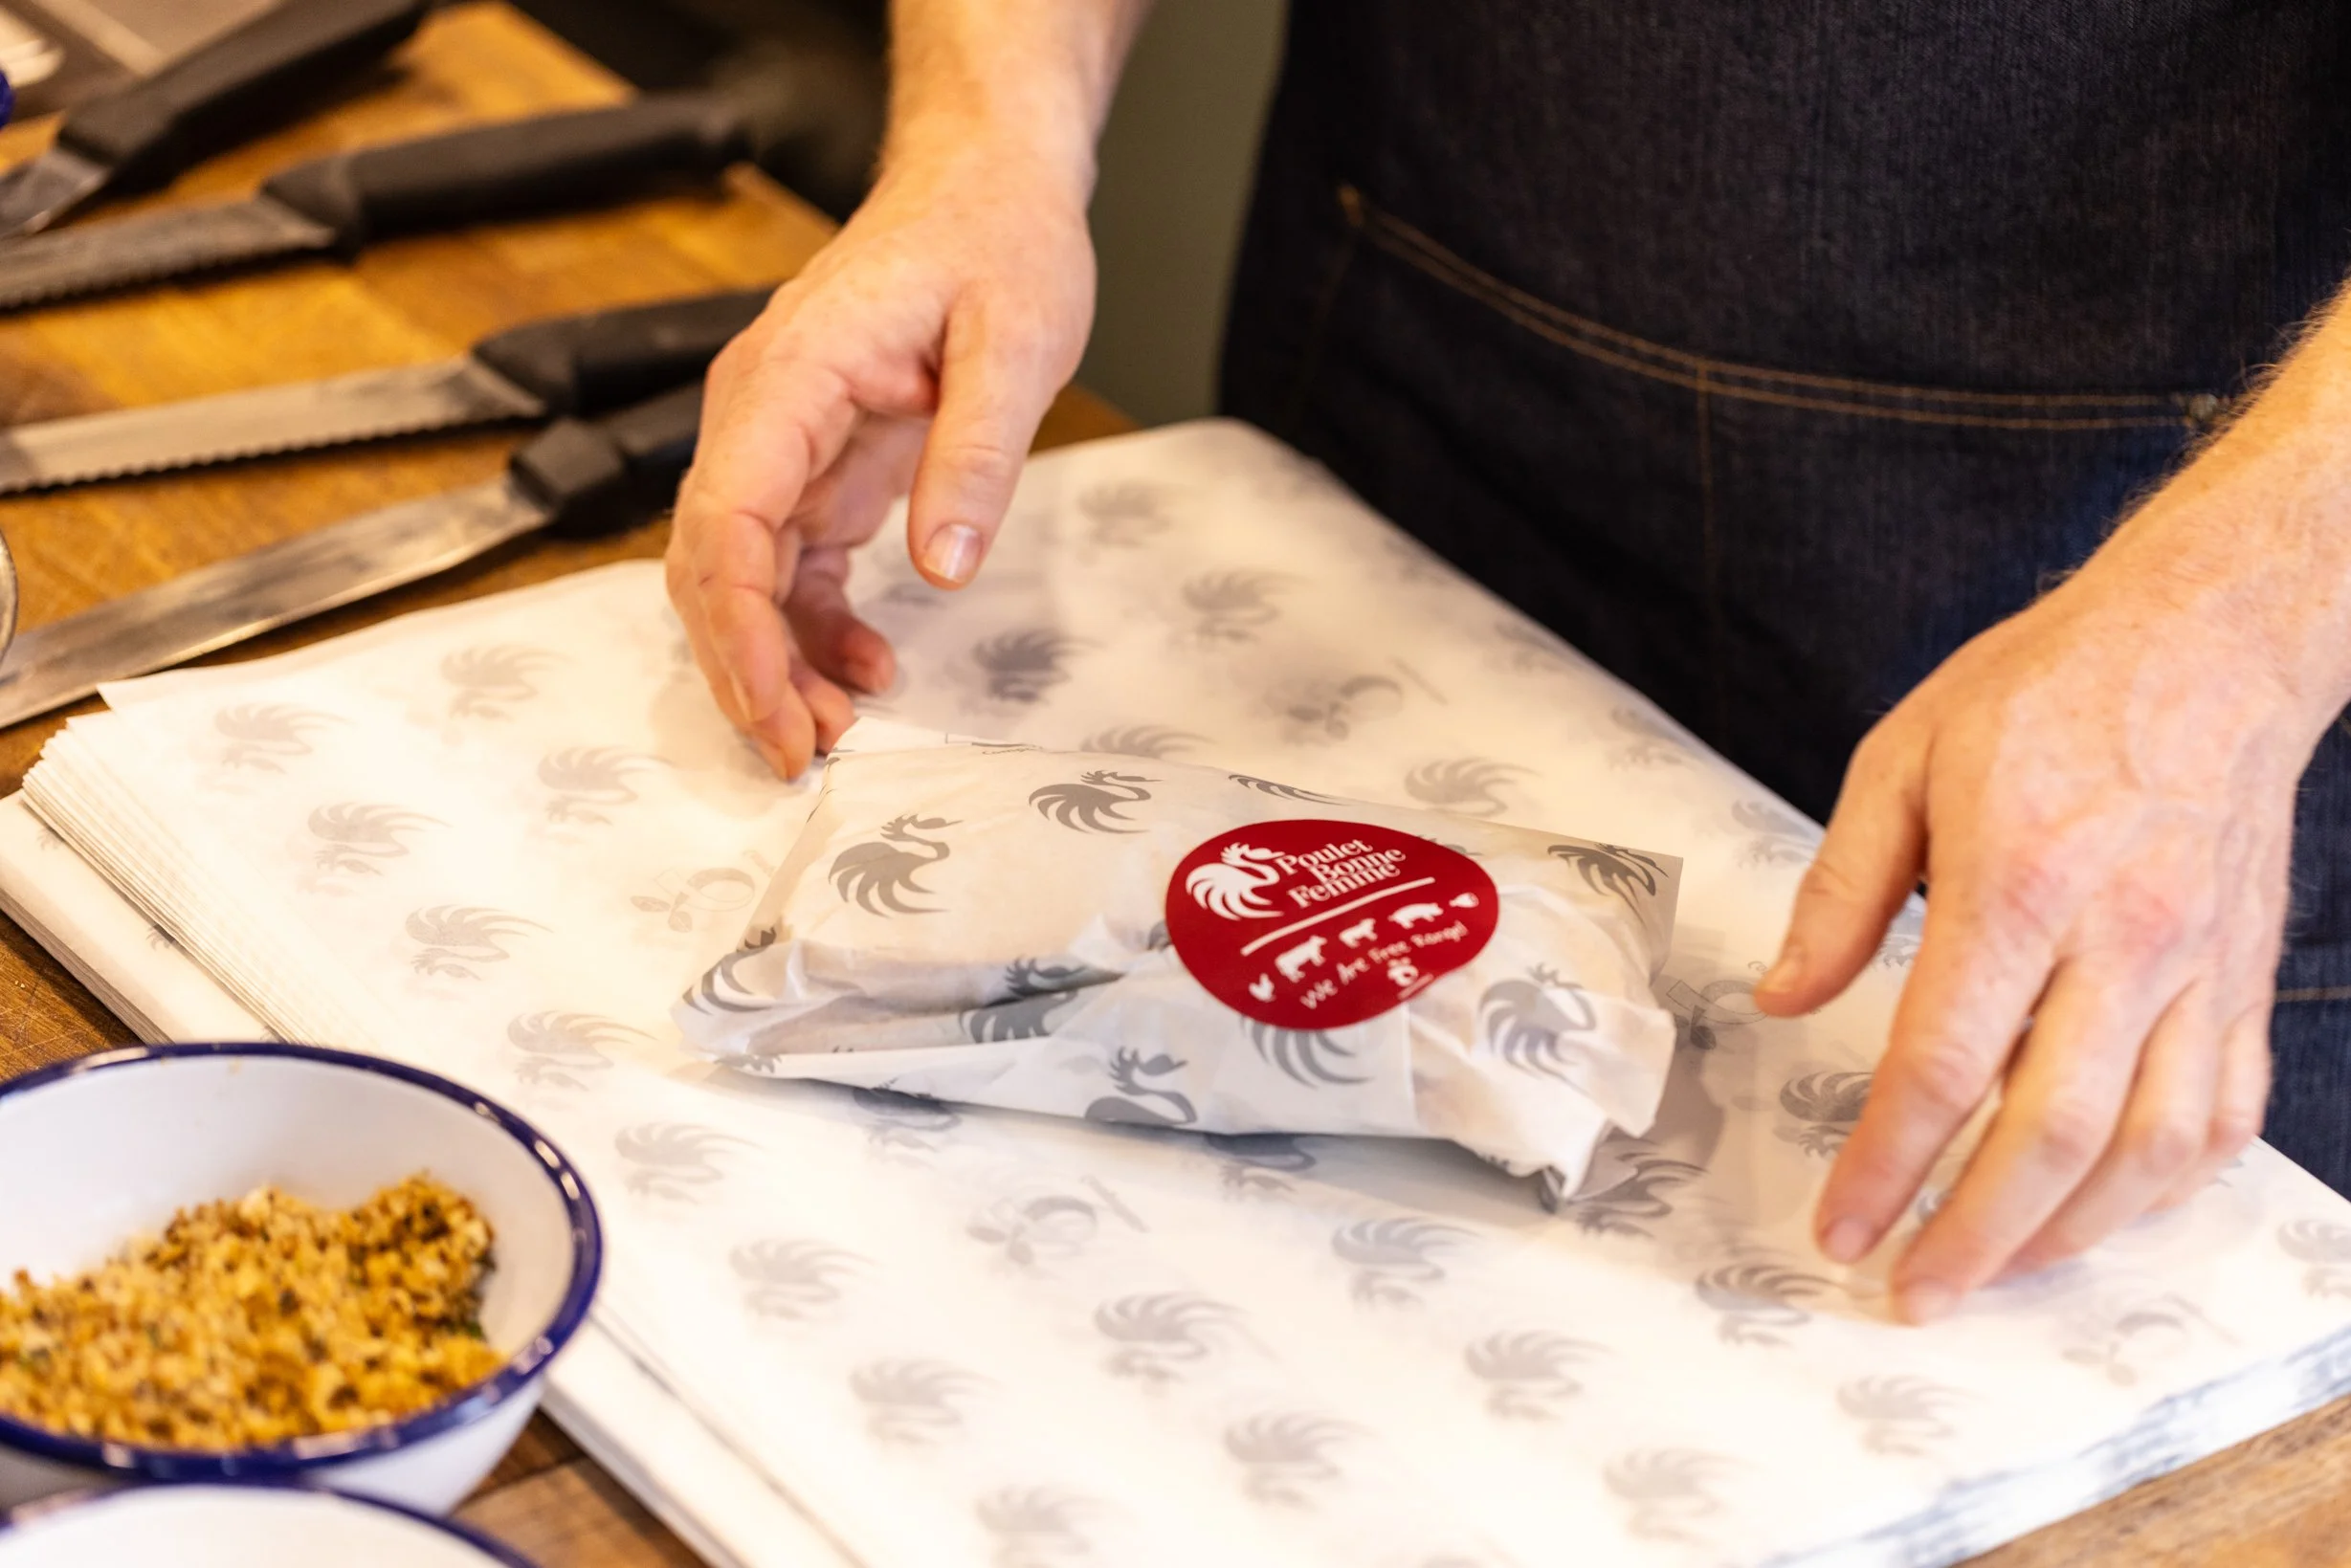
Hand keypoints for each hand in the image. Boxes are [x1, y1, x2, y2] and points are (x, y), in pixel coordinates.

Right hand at [667, 142, 1095, 775]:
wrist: (986, 187)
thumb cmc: (997, 242)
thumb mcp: (1015, 342)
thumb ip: (975, 454)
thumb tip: (944, 567)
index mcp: (790, 374)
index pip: (725, 518)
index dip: (741, 631)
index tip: (777, 712)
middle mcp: (761, 411)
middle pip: (711, 562)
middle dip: (745, 669)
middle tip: (801, 756)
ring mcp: (780, 441)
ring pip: (738, 575)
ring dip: (773, 662)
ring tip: (831, 736)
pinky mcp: (814, 465)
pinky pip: (789, 564)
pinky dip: (814, 628)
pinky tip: (866, 669)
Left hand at [1753, 485, 2340, 1320]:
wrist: (2210, 638)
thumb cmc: (2046, 690)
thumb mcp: (1900, 758)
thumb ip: (1839, 892)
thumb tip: (1783, 1000)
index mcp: (2018, 883)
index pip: (1941, 1064)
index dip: (1886, 1165)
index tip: (1841, 1227)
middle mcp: (2123, 940)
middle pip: (2052, 1136)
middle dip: (1974, 1236)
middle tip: (1911, 1292)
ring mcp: (2198, 968)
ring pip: (2147, 1149)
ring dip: (2068, 1234)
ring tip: (1993, 1270)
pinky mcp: (2243, 980)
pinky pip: (2221, 1116)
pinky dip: (2164, 1186)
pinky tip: (2103, 1211)